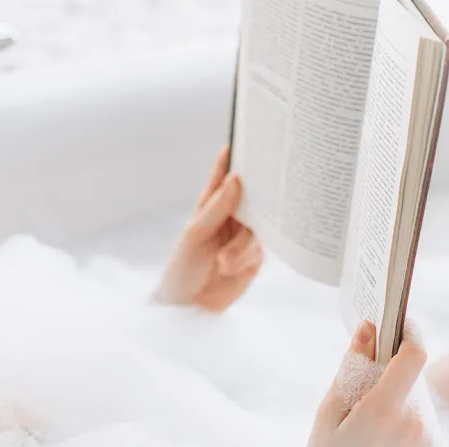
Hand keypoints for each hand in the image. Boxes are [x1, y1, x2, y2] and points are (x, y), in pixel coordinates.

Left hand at [154, 146, 262, 312]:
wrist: (189, 307)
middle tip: (266, 185)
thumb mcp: (194, 235)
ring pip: (256, 230)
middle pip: (251, 199)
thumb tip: (235, 179)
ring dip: (239, 247)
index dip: (232, 158)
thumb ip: (216, 207)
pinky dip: (244, 258)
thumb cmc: (182, 267)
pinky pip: (258, 251)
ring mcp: (243, 237)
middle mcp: (230, 218)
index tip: (242, 136)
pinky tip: (230, 267)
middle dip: (257, 196)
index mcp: (211, 206)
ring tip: (221, 261)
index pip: (223, 177)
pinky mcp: (253, 258)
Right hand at [309, 322, 430, 446]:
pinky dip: (404, 416)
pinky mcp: (433, 446)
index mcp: (384, 411)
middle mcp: (414, 424)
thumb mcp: (329, 413)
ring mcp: (427, 438)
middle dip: (390, 374)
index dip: (408, 333)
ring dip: (397, 397)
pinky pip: (421, 415)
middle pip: (411, 376)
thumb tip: (368, 330)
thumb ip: (352, 368)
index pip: (414, 356)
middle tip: (363, 395)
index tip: (398, 323)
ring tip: (370, 423)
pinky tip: (383, 434)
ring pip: (416, 395)